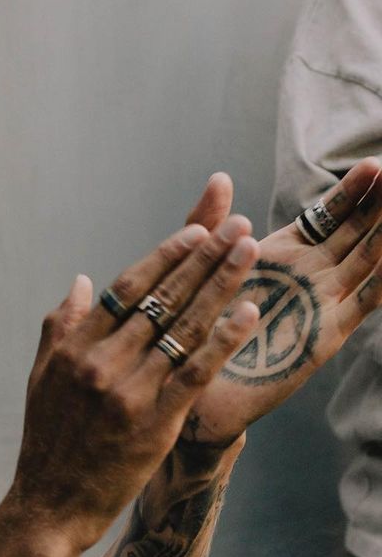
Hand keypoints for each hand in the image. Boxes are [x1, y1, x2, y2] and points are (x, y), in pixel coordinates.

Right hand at [13, 219, 259, 555]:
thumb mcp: (40, 381)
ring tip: (248, 252)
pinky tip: (248, 312)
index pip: (125, 289)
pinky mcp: (154, 423)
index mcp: (74, 350)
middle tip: (236, 226)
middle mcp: (101, 364)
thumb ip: (59, 329)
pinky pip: (196, 373)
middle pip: (162, 300)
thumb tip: (81, 283)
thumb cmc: (47, 445)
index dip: (164, 256)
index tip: (196, 231)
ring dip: (221, 285)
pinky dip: (224, 340)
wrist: (50, 507)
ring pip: (183, 328)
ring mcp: (129, 393)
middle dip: (203, 258)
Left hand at [180, 159, 381, 443]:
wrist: (195, 394)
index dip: (351, 190)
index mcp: (282, 256)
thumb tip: (221, 177)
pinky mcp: (325, 335)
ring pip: (368, 260)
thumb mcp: (202, 270)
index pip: (327, 215)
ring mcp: (322, 305)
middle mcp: (309, 276)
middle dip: (380, 203)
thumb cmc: (193, 334)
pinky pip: (366, 303)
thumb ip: (210, 224)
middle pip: (356, 231)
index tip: (373, 163)